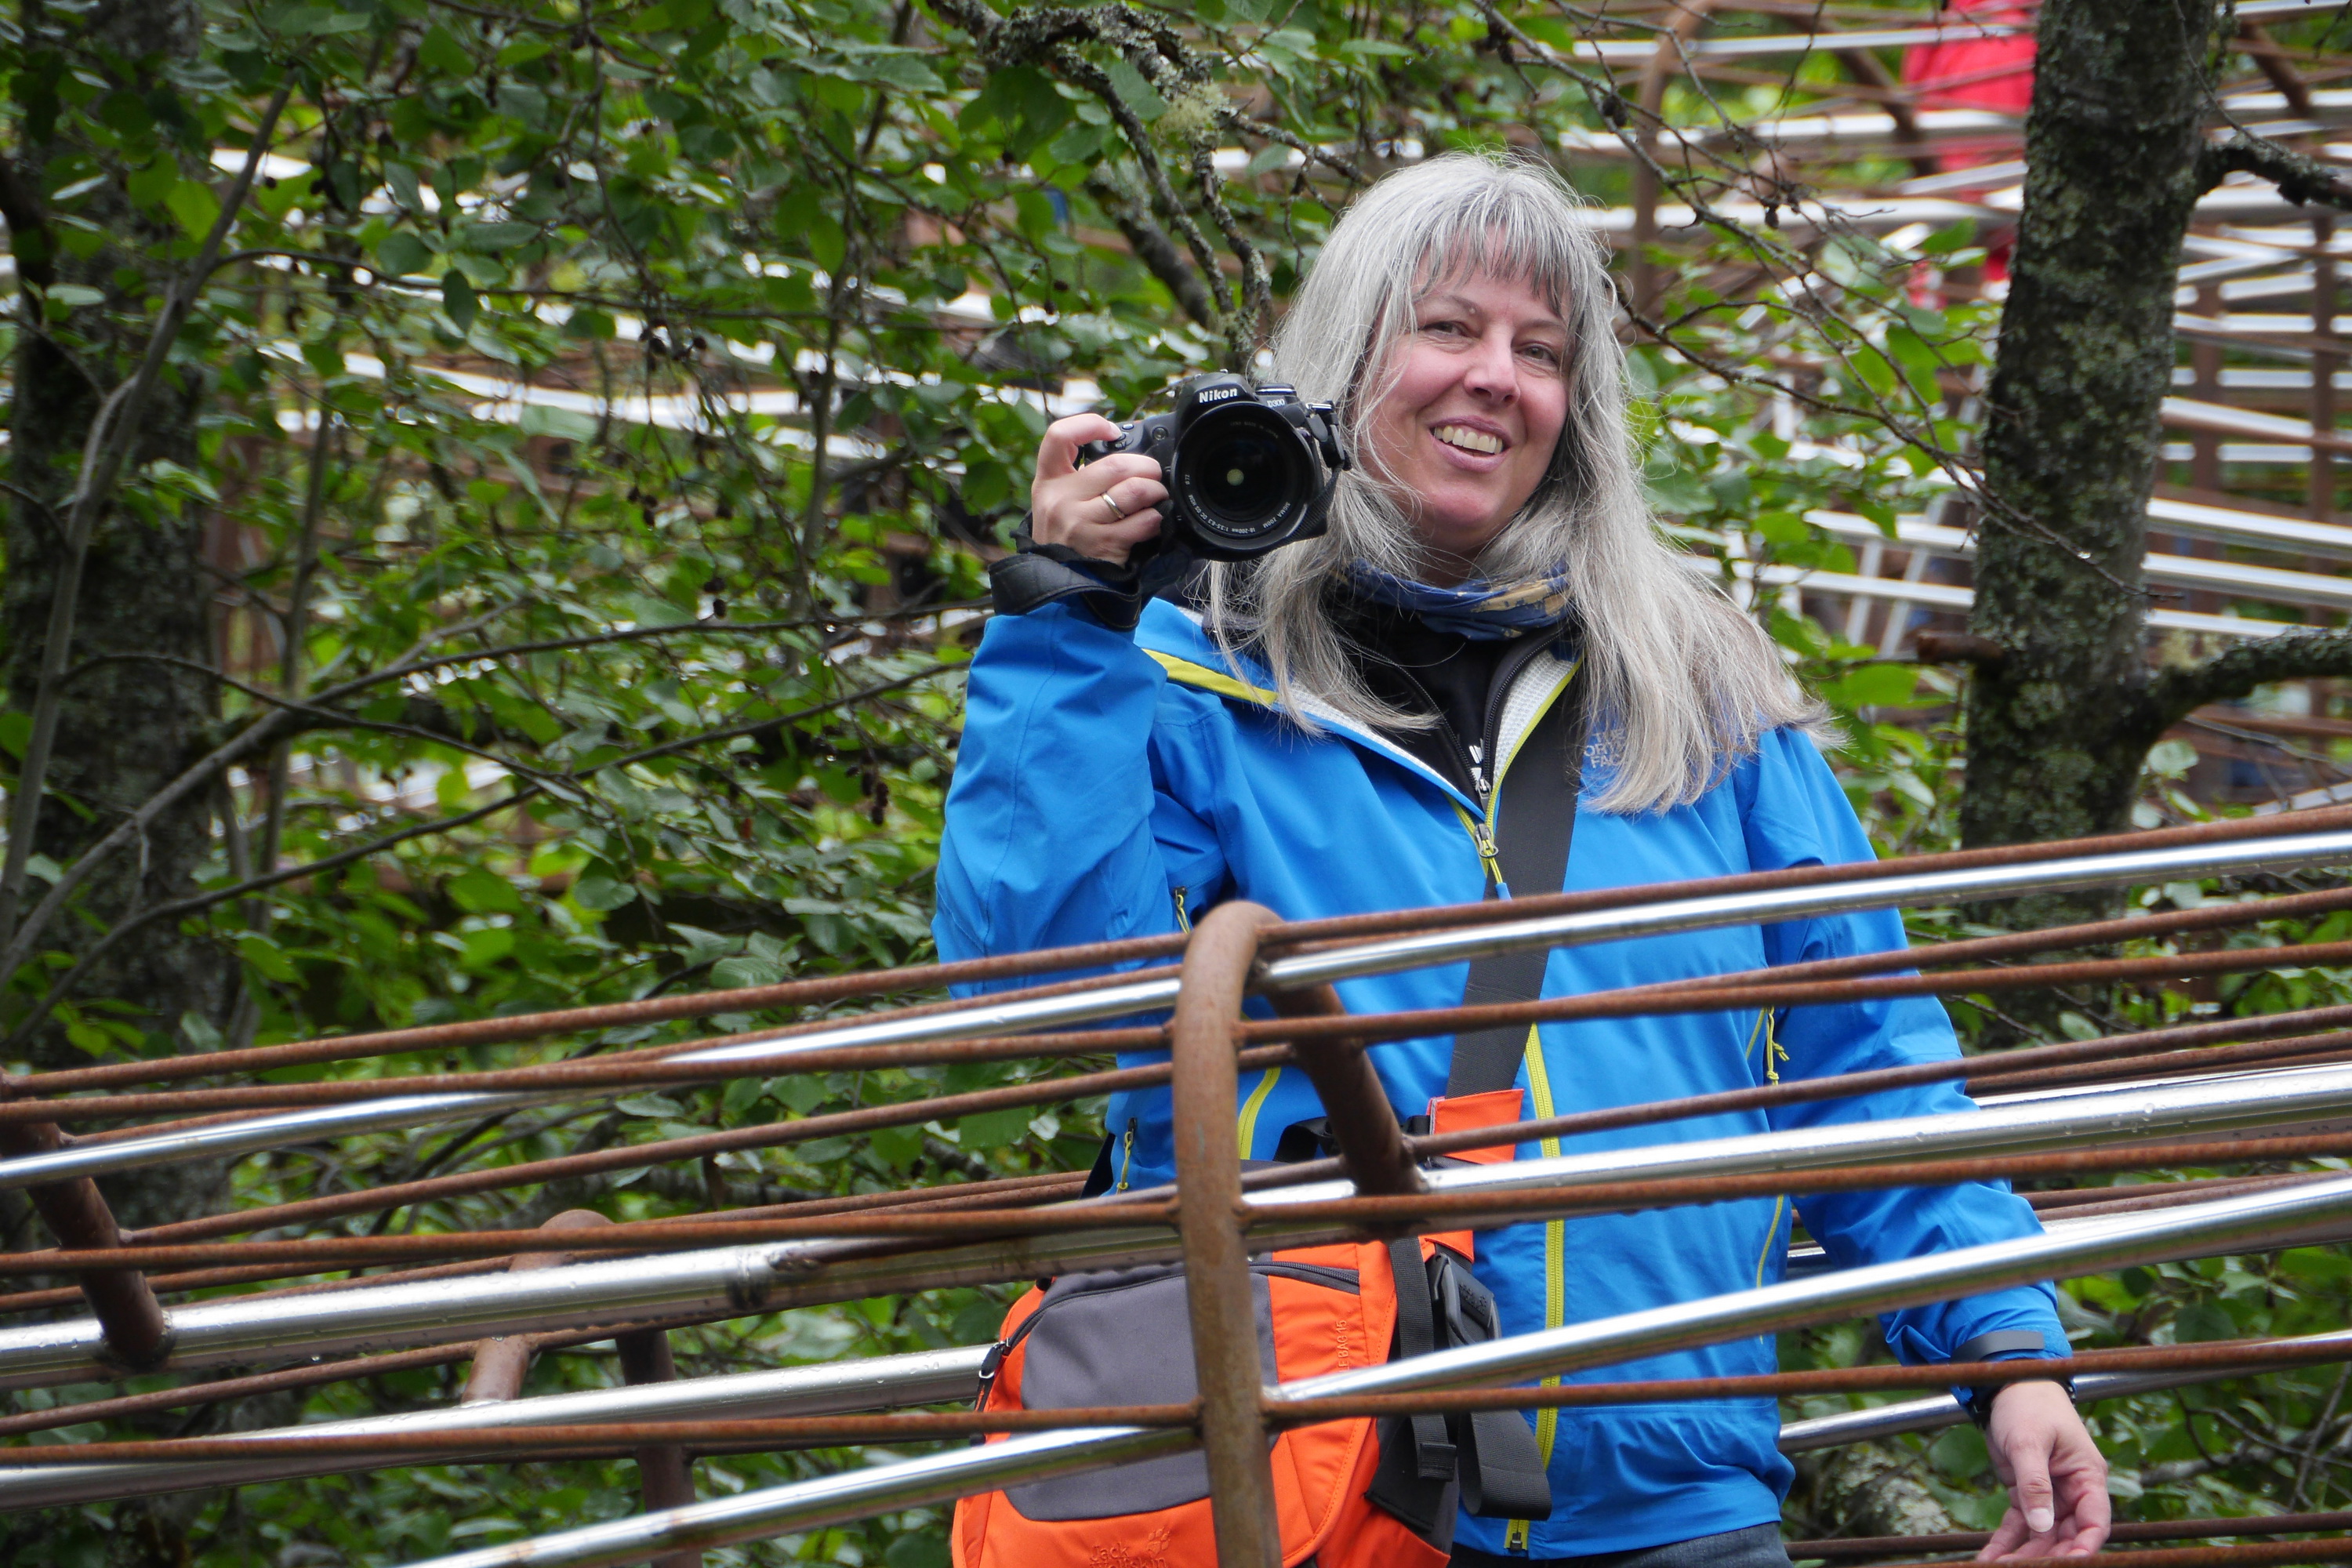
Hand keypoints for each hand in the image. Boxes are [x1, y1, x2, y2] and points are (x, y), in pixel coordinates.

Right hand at [1030, 414, 1166, 565]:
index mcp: (1048, 481)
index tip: (1111, 431)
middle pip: (1115, 465)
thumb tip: (1123, 450)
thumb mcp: (1057, 501)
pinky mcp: (1102, 545)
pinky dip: (1156, 519)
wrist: (1058, 583)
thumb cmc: (1065, 537)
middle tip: (1152, 474)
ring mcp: (1080, 523)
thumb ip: (1080, 476)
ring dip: (1156, 491)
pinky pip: (1144, 521)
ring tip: (1156, 496)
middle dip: (1146, 467)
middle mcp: (1060, 499)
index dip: (1089, 424)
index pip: (1059, 436)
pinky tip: (1151, 522)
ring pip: (1135, 491)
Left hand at [1976, 1380, 2110, 1560]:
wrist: (2009, 1386)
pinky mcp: (2026, 1493)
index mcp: (2087, 1476)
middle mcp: (2073, 1491)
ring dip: (2024, 1554)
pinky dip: (2006, 1541)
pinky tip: (1991, 1557)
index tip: (2070, 1563)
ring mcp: (2050, 1494)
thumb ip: (2036, 1484)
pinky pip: (2020, 1524)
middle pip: (2067, 1535)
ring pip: (2042, 1535)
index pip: (2095, 1522)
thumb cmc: (2029, 1406)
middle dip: (2048, 1556)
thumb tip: (2042, 1527)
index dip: (2085, 1547)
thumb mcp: (2029, 1442)